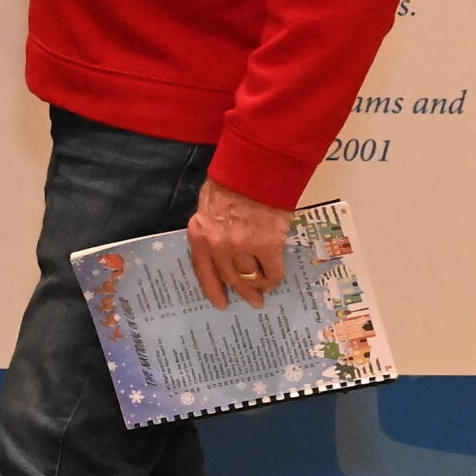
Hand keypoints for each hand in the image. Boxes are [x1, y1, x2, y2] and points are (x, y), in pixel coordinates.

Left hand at [185, 178, 290, 309]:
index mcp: (199, 235)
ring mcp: (242, 247)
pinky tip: (276, 278)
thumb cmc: (230, 184)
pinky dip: (274, 278)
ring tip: (265, 288)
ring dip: (259, 286)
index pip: (203, 271)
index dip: (213, 290)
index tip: (221, 304)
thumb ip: (211, 231)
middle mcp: (217, 245)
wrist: (254, 170)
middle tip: (253, 301)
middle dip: (242, 292)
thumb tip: (220, 252)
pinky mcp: (267, 245)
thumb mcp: (207, 207)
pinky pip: (272, 272)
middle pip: (230, 278)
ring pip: (250, 278)